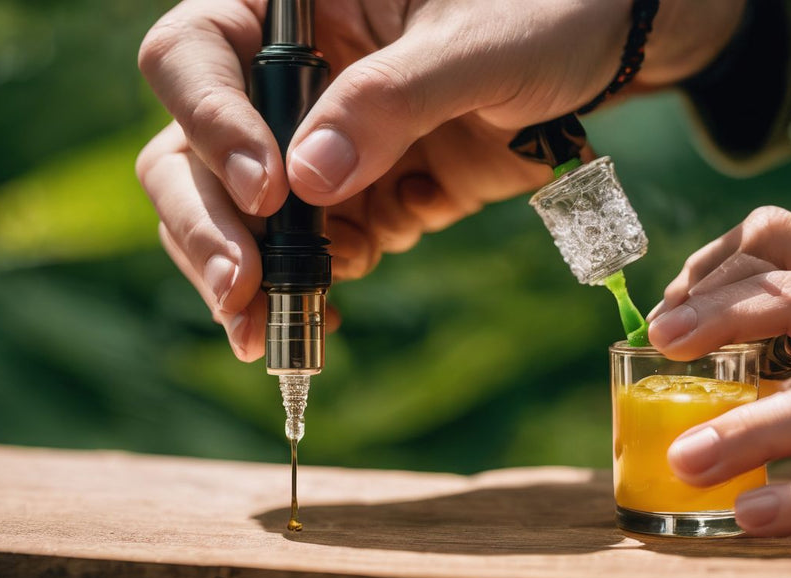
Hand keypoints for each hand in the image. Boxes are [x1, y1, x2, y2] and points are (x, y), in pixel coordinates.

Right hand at [136, 0, 745, 359]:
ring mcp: (322, 145)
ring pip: (240, 214)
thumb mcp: (471, 45)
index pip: (196, 53)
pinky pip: (313, 251)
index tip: (271, 188)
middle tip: (238, 285)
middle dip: (206, 221)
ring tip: (264, 331)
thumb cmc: (542, 14)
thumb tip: (306, 182)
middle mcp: (292, 80)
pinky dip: (307, 291)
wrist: (598, 59)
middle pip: (192, 147)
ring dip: (247, 275)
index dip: (211, 122)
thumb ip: (390, 101)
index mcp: (298, 9)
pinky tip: (320, 321)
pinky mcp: (361, 199)